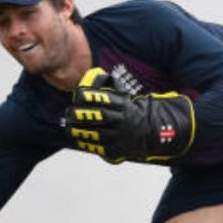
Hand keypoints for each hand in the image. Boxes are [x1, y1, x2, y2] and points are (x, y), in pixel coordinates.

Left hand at [64, 68, 195, 163]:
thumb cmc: (136, 112)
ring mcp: (121, 135)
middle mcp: (122, 120)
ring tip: (70, 128)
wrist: (154, 132)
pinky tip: (79, 140)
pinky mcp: (119, 147)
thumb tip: (96, 75)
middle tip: (68, 113)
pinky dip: (89, 144)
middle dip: (81, 115)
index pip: (104, 99)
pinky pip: (102, 146)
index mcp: (124, 105)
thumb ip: (112, 91)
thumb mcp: (127, 98)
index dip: (89, 97)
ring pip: (98, 133)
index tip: (77, 95)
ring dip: (81, 131)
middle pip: (98, 116)